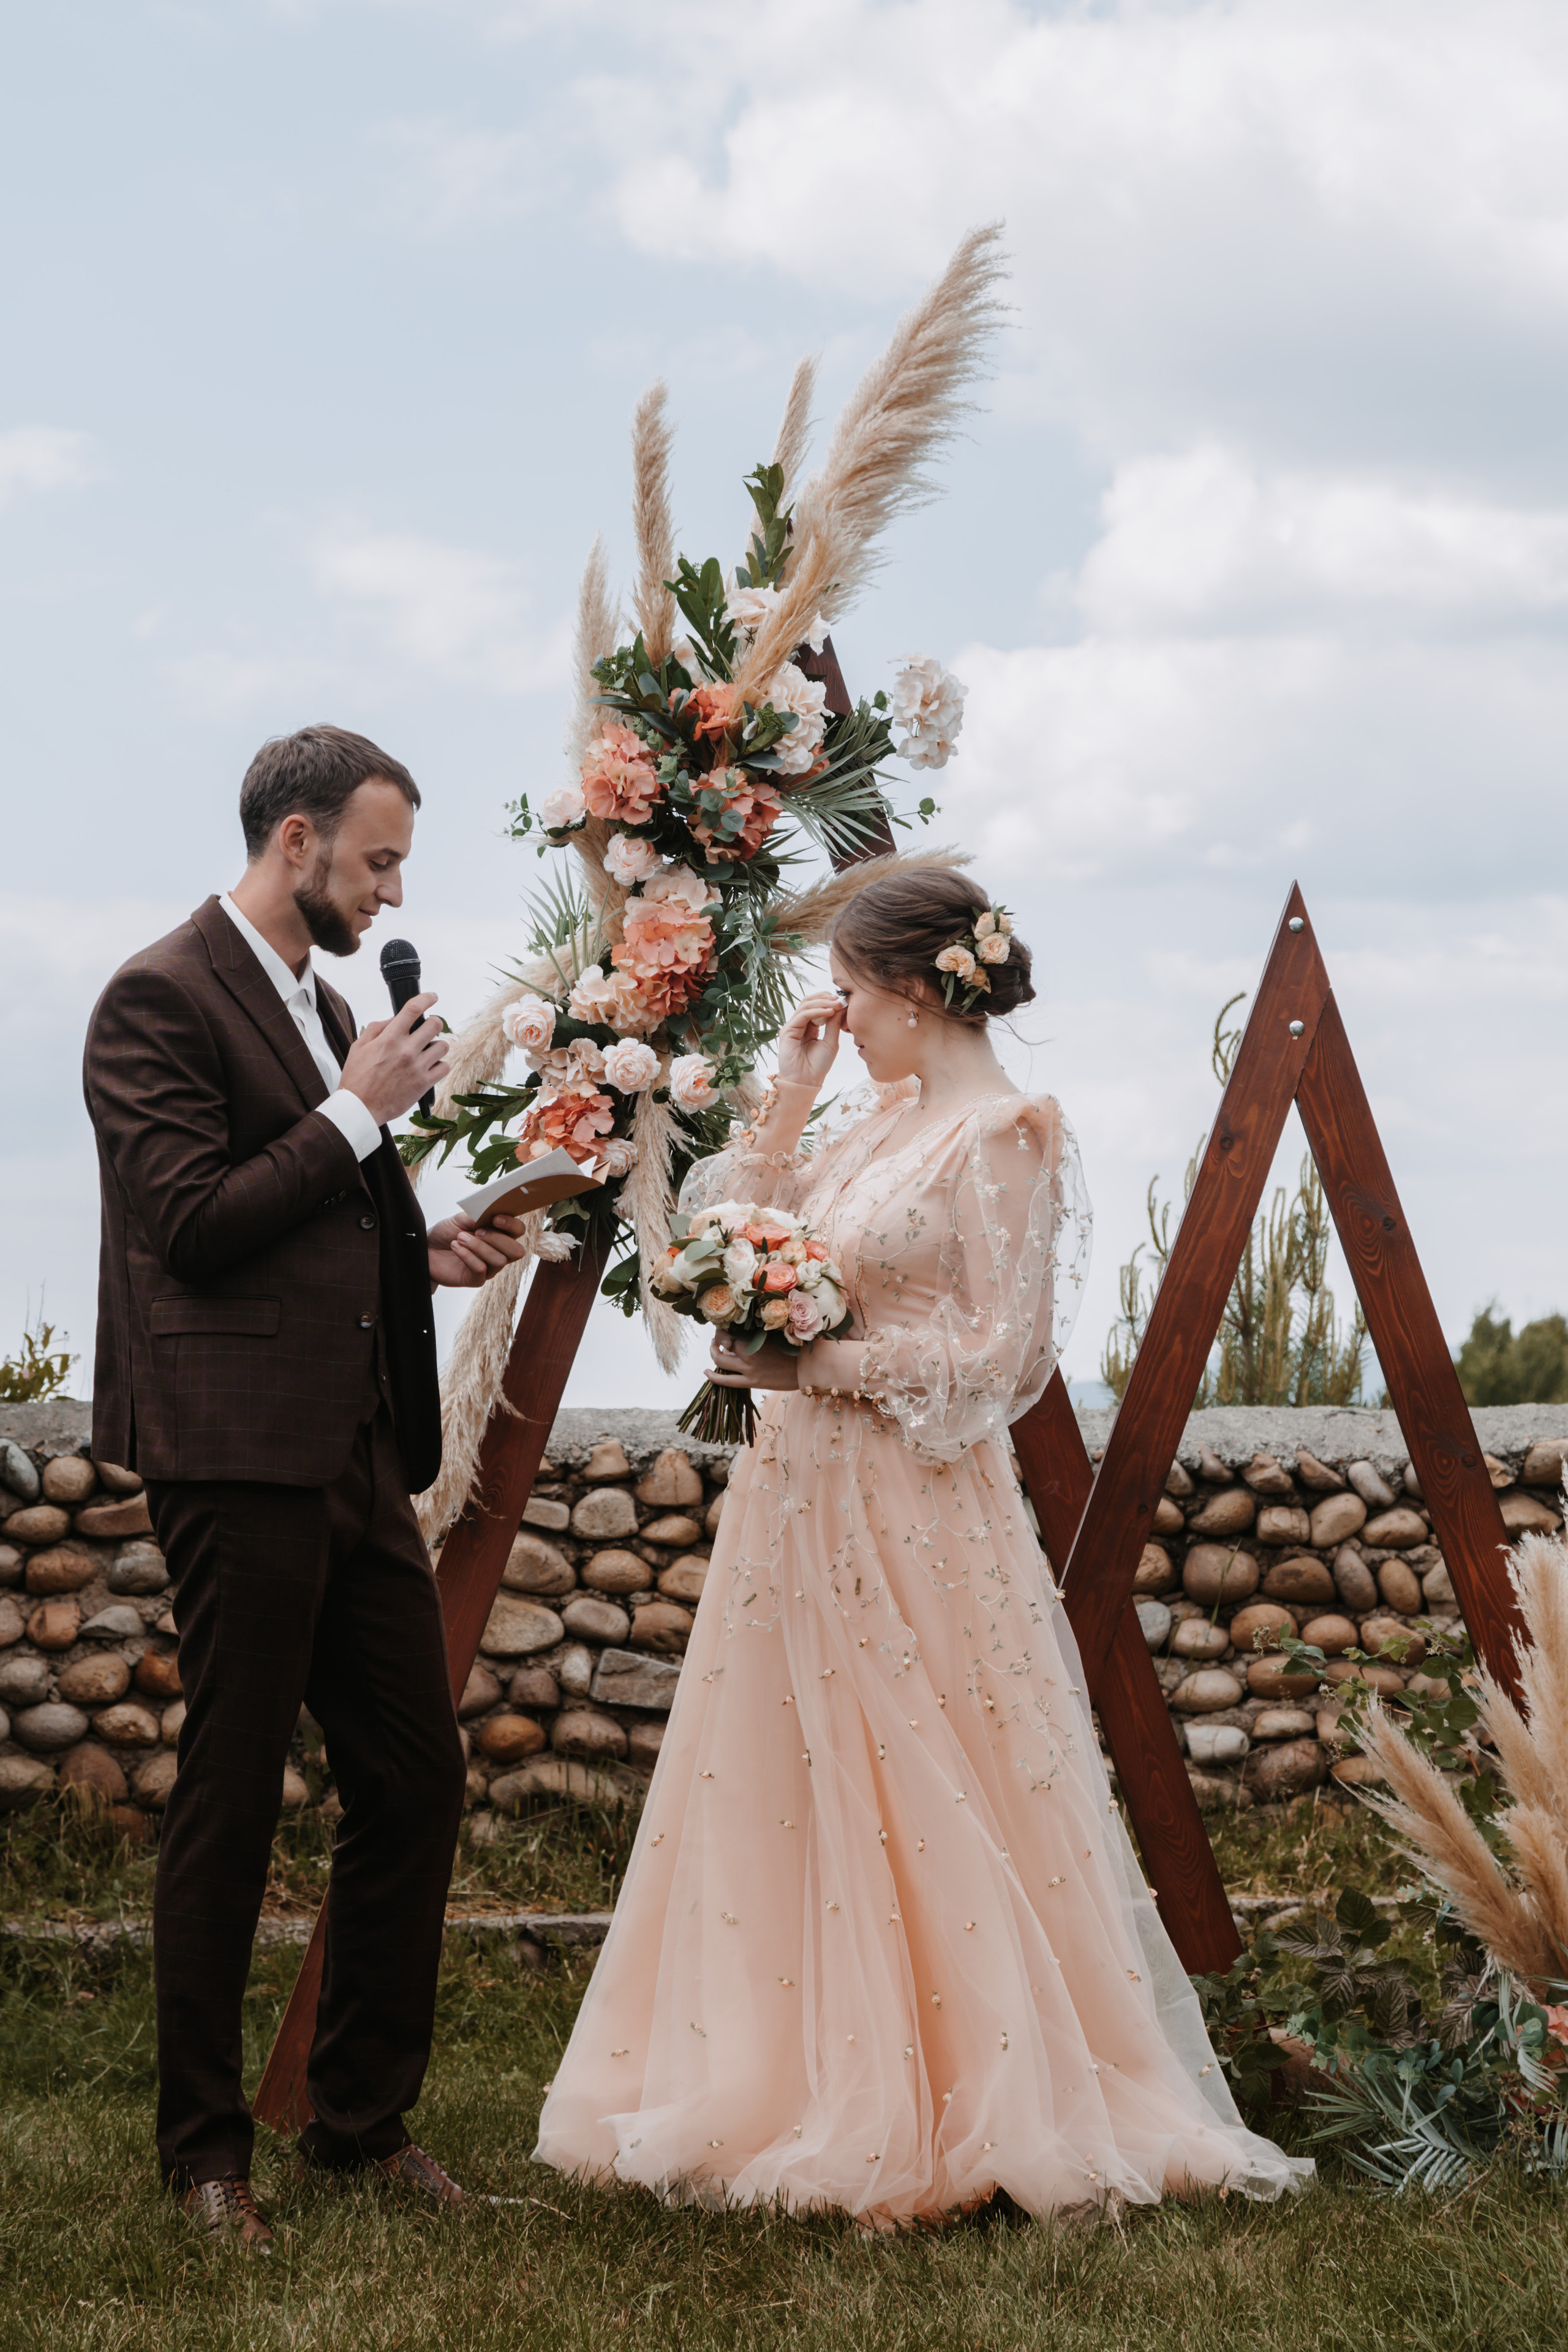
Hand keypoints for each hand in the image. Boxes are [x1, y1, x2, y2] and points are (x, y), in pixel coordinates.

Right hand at [340, 992, 450, 1126]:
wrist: (360, 1107)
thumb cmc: (357, 1078)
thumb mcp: (358, 1047)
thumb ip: (376, 1029)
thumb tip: (393, 1019)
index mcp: (389, 1038)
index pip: (413, 1009)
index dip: (426, 998)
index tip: (432, 997)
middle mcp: (406, 1050)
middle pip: (435, 1024)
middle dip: (433, 1023)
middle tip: (427, 1030)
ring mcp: (417, 1067)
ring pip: (443, 1045)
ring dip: (437, 1045)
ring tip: (427, 1051)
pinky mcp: (424, 1083)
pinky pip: (444, 1067)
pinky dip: (440, 1065)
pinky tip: (430, 1067)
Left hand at [427, 1212, 529, 1290]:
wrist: (427, 1248)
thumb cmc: (447, 1232)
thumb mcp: (461, 1218)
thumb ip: (477, 1214)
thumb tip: (491, 1211)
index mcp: (500, 1234)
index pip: (519, 1230)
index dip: (512, 1225)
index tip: (495, 1218)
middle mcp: (499, 1252)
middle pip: (517, 1251)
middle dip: (498, 1239)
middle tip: (476, 1231)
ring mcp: (489, 1268)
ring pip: (499, 1260)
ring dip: (479, 1246)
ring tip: (460, 1238)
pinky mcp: (475, 1279)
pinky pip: (481, 1269)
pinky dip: (467, 1256)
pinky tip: (455, 1246)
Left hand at [709, 1330, 799, 1390]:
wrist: (806, 1368)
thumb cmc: (794, 1349)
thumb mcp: (775, 1335)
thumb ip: (757, 1333)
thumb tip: (742, 1330)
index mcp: (755, 1337)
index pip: (730, 1329)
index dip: (722, 1328)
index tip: (722, 1327)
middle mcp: (749, 1351)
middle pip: (723, 1342)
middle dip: (717, 1339)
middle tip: (717, 1339)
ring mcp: (749, 1368)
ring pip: (720, 1360)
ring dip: (713, 1353)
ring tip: (713, 1349)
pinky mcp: (752, 1382)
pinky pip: (727, 1381)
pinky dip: (714, 1377)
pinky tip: (706, 1372)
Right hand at [775, 990, 843, 1091]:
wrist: (807, 1082)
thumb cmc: (818, 1066)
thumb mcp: (831, 1042)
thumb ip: (834, 1024)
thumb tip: (841, 1006)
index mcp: (809, 1027)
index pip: (816, 1006)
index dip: (828, 1001)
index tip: (843, 1001)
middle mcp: (799, 1025)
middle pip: (809, 1002)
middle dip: (825, 998)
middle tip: (839, 999)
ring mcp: (792, 1027)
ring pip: (805, 1005)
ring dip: (822, 1002)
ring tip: (836, 1005)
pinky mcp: (787, 1031)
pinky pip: (802, 1015)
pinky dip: (817, 1011)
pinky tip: (829, 1011)